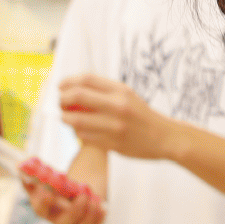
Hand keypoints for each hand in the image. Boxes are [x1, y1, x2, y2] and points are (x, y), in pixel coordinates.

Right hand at [21, 142, 107, 223]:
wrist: (79, 183)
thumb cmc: (60, 179)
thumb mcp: (49, 172)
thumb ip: (35, 170)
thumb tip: (19, 166)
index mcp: (43, 205)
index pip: (40, 209)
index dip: (44, 203)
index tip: (50, 192)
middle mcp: (56, 218)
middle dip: (74, 211)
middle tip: (82, 195)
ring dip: (88, 214)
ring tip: (93, 196)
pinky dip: (98, 217)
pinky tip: (101, 205)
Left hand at [59, 74, 181, 160]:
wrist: (163, 137)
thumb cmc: (141, 115)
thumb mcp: (127, 95)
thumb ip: (102, 91)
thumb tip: (71, 88)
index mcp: (121, 91)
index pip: (86, 79)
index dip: (68, 82)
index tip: (61, 87)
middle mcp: (117, 107)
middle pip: (77, 96)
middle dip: (62, 99)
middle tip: (60, 103)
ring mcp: (114, 126)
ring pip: (76, 120)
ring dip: (66, 118)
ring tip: (66, 116)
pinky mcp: (112, 144)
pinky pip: (84, 136)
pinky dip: (77, 132)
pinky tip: (79, 129)